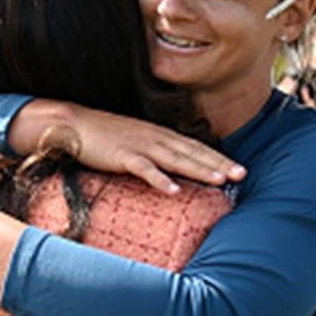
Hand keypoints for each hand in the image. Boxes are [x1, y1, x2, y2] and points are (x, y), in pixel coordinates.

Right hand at [13, 103, 243, 193]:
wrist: (73, 124)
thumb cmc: (104, 137)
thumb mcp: (136, 143)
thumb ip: (155, 154)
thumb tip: (174, 171)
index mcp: (160, 135)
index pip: (195, 147)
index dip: (218, 157)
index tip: (239, 169)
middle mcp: (155, 137)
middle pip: (192, 152)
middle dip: (218, 163)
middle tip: (242, 175)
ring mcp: (139, 145)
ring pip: (175, 158)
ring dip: (198, 169)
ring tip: (219, 180)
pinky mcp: (122, 155)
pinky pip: (144, 169)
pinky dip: (159, 179)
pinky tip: (174, 190)